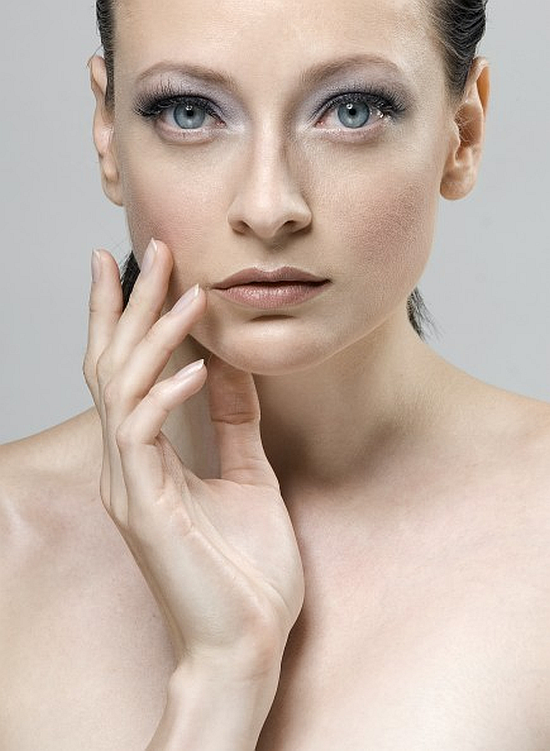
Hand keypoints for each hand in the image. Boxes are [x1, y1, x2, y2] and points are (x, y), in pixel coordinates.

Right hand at [83, 239, 304, 678]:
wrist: (245, 644)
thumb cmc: (245, 569)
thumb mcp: (248, 477)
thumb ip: (236, 424)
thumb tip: (234, 368)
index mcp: (149, 456)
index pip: (130, 371)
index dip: (133, 318)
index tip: (147, 267)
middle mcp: (128, 464)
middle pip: (115, 365)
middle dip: (130, 306)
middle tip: (150, 250)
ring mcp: (130, 485)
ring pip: (123, 388)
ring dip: (153, 337)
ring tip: (184, 293)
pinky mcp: (145, 507)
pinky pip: (141, 435)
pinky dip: (166, 395)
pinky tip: (198, 367)